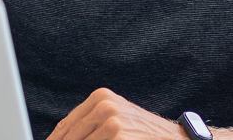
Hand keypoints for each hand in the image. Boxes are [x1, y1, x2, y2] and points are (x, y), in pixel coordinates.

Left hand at [47, 87, 185, 139]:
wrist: (173, 139)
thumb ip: (89, 125)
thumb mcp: (115, 118)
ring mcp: (111, 122)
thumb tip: (59, 138)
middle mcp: (104, 106)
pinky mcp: (118, 138)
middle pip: (69, 138)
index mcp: (100, 97)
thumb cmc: (142, 133)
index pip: (65, 127)